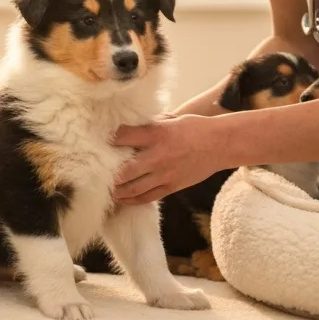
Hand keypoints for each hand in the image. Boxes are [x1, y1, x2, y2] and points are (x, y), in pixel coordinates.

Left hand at [112, 115, 226, 204]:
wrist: (221, 144)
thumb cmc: (195, 128)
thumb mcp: (171, 119)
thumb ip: (150, 124)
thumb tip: (130, 124)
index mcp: (156, 134)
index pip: (124, 137)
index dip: (110, 140)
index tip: (101, 141)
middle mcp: (158, 155)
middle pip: (125, 170)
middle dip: (110, 174)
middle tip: (98, 173)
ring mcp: (165, 174)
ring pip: (134, 188)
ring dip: (117, 190)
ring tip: (106, 190)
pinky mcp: (172, 186)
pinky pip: (148, 197)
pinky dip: (133, 200)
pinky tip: (122, 199)